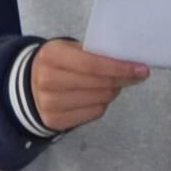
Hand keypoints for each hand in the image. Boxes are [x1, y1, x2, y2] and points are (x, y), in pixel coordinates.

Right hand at [27, 41, 146, 131]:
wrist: (28, 85)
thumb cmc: (57, 63)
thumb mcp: (69, 49)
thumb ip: (94, 53)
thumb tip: (129, 62)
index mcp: (52, 56)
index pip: (93, 65)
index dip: (120, 68)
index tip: (141, 69)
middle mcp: (47, 81)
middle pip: (100, 84)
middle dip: (124, 79)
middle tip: (136, 74)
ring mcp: (49, 103)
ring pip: (100, 99)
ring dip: (113, 91)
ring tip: (112, 83)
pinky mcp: (55, 121)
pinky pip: (94, 113)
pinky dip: (102, 103)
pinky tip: (98, 95)